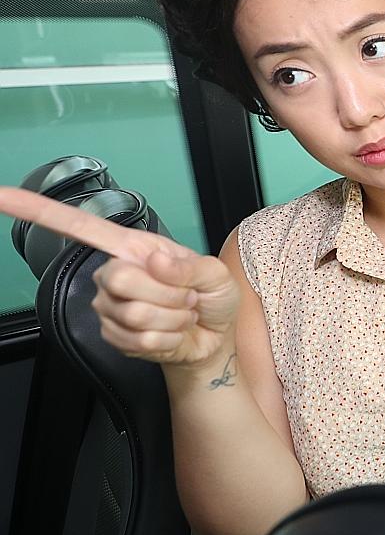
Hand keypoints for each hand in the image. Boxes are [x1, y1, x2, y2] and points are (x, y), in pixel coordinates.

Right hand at [0, 186, 237, 366]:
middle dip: (169, 292)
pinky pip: (141, 339)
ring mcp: (110, 306)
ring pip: (136, 313)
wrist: (213, 339)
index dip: (39, 211)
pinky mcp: (114, 335)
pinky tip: (172, 332)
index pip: (81, 227)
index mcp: (135, 248)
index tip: (2, 195)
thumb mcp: (214, 274)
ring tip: (180, 313)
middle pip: (120, 278)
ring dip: (173, 317)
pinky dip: (169, 338)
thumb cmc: (212, 299)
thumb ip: (190, 266)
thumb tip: (156, 262)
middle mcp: (115, 274)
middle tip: (185, 296)